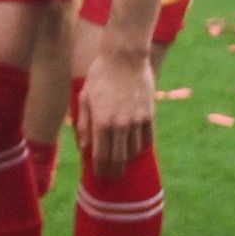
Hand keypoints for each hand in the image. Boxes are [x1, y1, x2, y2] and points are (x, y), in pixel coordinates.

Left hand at [73, 34, 160, 170]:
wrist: (125, 58)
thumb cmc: (100, 76)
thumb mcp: (84, 97)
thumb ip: (84, 124)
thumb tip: (84, 148)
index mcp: (101, 122)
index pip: (101, 156)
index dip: (101, 169)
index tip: (100, 176)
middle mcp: (120, 125)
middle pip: (119, 159)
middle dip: (115, 171)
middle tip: (112, 177)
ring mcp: (137, 120)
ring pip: (134, 151)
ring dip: (128, 161)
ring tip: (123, 165)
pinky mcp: (149, 114)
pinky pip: (147, 139)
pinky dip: (141, 148)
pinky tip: (135, 150)